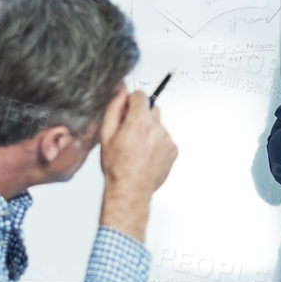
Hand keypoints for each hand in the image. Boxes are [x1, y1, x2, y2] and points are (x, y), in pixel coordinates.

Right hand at [99, 88, 177, 240]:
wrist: (130, 190)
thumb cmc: (117, 166)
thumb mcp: (106, 134)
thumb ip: (114, 108)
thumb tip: (120, 91)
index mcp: (139, 122)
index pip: (141, 95)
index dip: (131, 103)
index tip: (126, 112)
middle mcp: (157, 128)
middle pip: (152, 109)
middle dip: (141, 117)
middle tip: (129, 133)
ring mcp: (167, 140)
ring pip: (159, 125)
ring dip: (150, 131)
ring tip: (137, 148)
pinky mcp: (173, 150)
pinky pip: (165, 139)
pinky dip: (157, 143)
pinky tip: (146, 155)